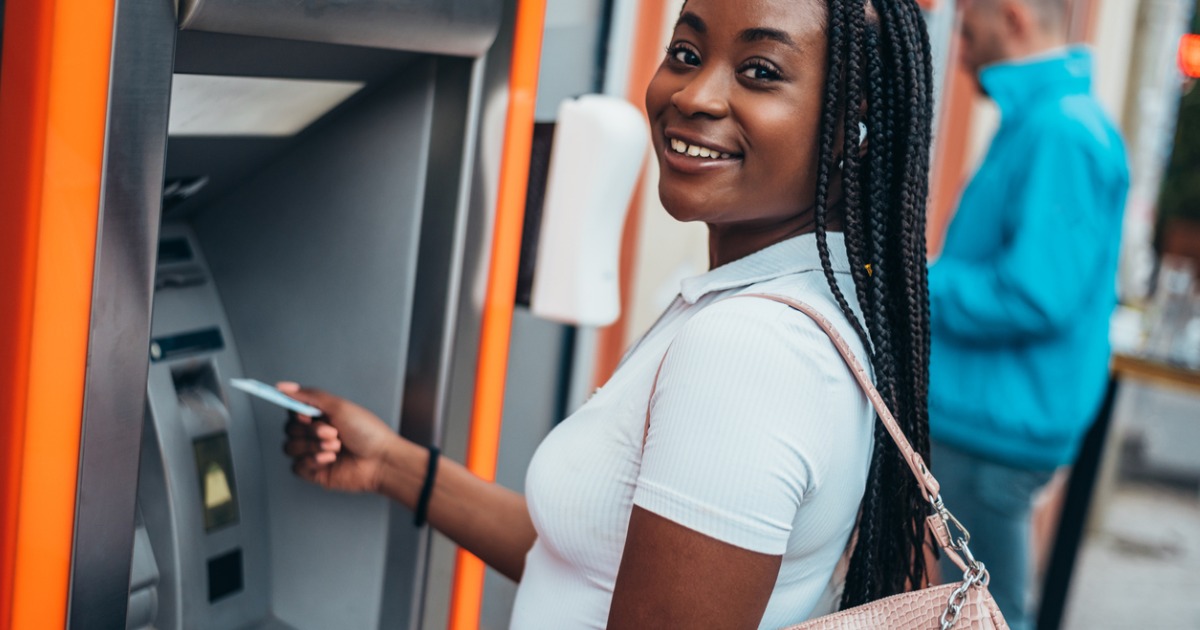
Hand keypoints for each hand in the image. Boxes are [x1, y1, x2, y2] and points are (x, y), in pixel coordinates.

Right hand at [279, 382, 399, 493]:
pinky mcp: (315, 472)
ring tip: (336, 447)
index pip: (294, 412)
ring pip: (291, 447)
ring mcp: (315, 453)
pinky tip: (331, 460)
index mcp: (322, 416)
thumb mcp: (339, 406)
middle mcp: (316, 434)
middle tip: (333, 432)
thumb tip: (283, 386)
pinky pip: (297, 466)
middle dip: (311, 431)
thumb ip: (309, 395)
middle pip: (291, 430)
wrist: (380, 460)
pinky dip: (313, 461)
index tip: (307, 416)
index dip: (298, 414)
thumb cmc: (367, 432)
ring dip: (313, 446)